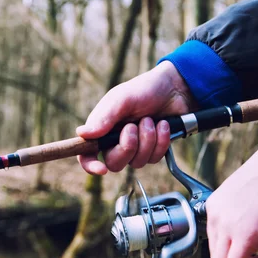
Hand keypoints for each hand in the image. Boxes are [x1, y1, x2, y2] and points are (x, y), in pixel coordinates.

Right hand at [76, 61, 197, 174]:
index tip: (101, 169)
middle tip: (133, 126)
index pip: (87, 154)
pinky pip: (154, 158)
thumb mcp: (121, 99)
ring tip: (151, 120)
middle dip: (127, 146)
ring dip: (147, 139)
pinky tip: (163, 125)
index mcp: (101, 128)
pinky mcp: (153, 150)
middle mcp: (115, 141)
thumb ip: (103, 118)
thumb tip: (81, 133)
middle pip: (114, 163)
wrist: (175, 89)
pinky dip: (161, 140)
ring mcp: (135, 148)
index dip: (90, 165)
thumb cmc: (144, 90)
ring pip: (137, 162)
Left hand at [205, 128, 257, 257]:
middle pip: (215, 256)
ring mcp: (226, 225)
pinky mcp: (244, 234)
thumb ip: (244, 212)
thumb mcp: (251, 195)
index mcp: (215, 205)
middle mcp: (215, 215)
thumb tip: (254, 229)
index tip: (255, 251)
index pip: (215, 240)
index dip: (234, 251)